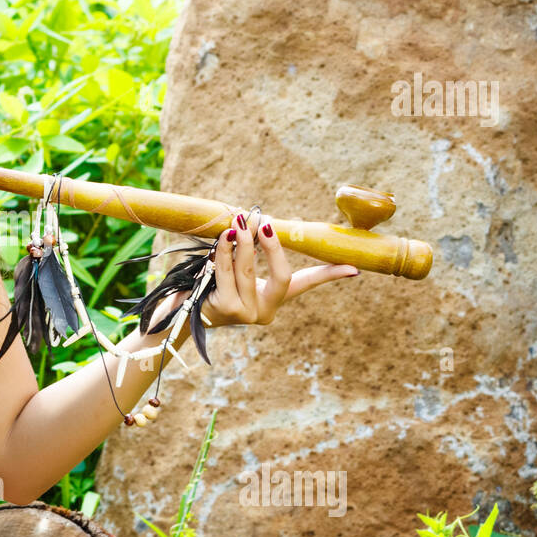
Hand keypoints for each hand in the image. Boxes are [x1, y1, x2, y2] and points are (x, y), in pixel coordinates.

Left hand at [199, 213, 357, 328]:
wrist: (183, 314)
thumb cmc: (212, 286)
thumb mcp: (235, 269)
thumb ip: (249, 254)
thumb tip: (257, 223)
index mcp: (274, 300)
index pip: (306, 284)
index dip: (329, 275)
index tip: (354, 268)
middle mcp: (265, 311)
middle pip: (281, 276)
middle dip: (273, 247)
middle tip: (264, 221)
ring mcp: (247, 314)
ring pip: (249, 271)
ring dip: (244, 242)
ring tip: (238, 221)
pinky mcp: (227, 310)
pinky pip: (226, 273)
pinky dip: (224, 252)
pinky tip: (223, 238)